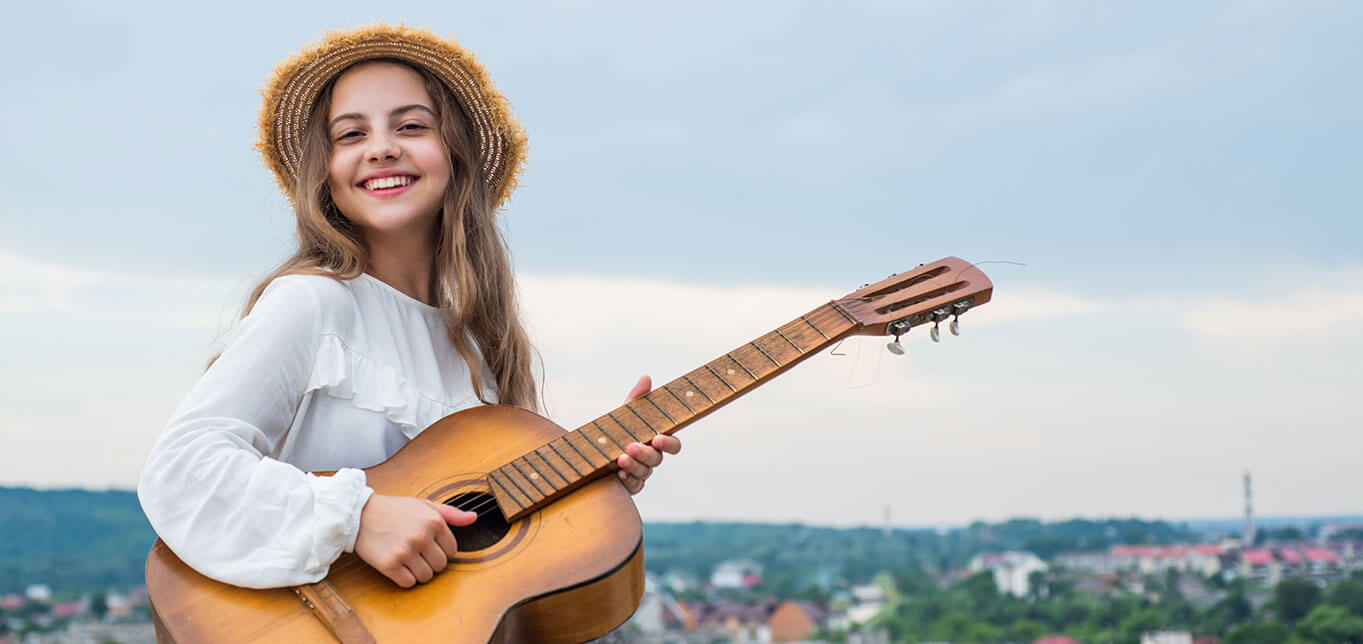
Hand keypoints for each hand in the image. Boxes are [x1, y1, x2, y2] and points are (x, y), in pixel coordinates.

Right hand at [354, 494, 476, 587]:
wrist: (359, 515)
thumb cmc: (394, 510)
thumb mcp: (424, 505)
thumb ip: (450, 513)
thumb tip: (473, 518)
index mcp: (433, 521)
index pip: (452, 550)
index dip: (441, 550)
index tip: (429, 545)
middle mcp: (421, 536)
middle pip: (440, 566)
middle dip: (431, 562)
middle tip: (417, 553)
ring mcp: (405, 551)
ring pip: (426, 577)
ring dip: (418, 572)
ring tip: (407, 559)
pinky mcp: (390, 565)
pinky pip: (408, 583)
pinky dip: (404, 579)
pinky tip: (398, 566)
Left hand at [616, 375, 682, 494]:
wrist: (592, 450)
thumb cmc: (616, 430)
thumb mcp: (624, 413)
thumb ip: (636, 398)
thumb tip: (646, 377)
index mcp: (655, 440)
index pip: (673, 445)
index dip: (669, 443)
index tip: (658, 438)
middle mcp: (651, 458)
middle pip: (657, 459)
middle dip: (645, 453)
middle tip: (631, 447)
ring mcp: (641, 472)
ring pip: (644, 472)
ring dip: (633, 466)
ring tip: (619, 459)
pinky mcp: (629, 484)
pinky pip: (634, 485)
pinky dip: (627, 479)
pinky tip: (619, 475)